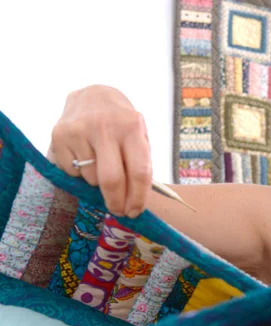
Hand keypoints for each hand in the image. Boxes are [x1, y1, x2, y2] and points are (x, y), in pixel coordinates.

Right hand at [48, 85, 152, 217]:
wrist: (92, 95)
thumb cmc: (121, 123)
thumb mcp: (139, 136)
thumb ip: (139, 164)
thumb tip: (135, 202)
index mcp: (132, 127)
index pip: (139, 172)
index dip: (138, 198)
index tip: (135, 212)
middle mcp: (105, 127)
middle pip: (111, 181)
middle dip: (116, 203)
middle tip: (118, 211)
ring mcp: (79, 131)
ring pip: (90, 179)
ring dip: (97, 183)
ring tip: (100, 167)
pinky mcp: (59, 136)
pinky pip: (72, 172)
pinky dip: (80, 174)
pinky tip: (84, 157)